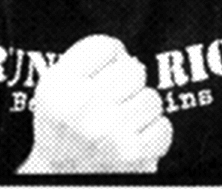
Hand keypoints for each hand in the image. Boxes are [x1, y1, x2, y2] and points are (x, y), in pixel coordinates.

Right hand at [21, 35, 171, 173]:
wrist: (61, 178)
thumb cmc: (65, 129)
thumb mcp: (57, 89)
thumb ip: (87, 60)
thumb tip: (128, 54)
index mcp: (57, 87)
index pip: (104, 45)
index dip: (108, 58)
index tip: (101, 73)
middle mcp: (81, 107)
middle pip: (134, 69)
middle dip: (127, 85)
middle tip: (109, 105)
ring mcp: (109, 131)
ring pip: (152, 97)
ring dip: (141, 112)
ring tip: (119, 126)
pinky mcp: (134, 153)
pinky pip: (164, 126)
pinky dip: (152, 135)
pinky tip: (131, 141)